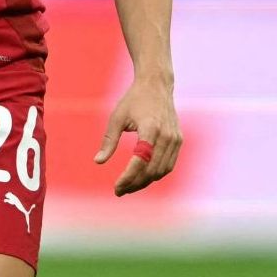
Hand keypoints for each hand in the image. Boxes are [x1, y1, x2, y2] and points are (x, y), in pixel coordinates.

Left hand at [94, 75, 181, 194]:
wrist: (156, 85)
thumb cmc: (134, 100)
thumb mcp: (117, 117)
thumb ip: (108, 140)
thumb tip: (98, 161)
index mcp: (150, 129)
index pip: (140, 162)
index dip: (128, 178)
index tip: (116, 187)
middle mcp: (166, 135)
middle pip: (152, 170)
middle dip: (135, 184)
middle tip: (119, 190)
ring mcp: (175, 139)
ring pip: (162, 171)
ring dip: (145, 182)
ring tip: (129, 186)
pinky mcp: (178, 140)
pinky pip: (169, 165)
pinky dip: (156, 174)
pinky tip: (142, 177)